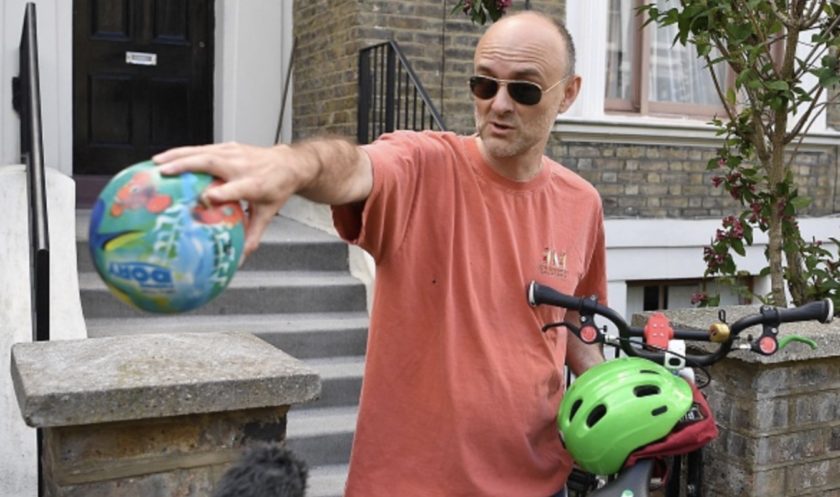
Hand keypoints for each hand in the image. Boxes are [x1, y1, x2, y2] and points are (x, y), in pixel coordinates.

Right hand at [153, 142, 299, 256]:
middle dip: (187, 166)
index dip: (220, 194)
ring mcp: (234, 153)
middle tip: (165, 173)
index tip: (204, 200)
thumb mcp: (267, 214)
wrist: (288, 164)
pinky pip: (202, 148)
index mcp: (254, 184)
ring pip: (203, 151)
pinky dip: (182, 152)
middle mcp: (242, 166)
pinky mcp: (227, 147)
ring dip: (178, 156)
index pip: (235, 189)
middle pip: (212, 163)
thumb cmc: (276, 188)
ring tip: (157, 163)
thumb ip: (252, 236)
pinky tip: (167, 157)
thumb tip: (239, 259)